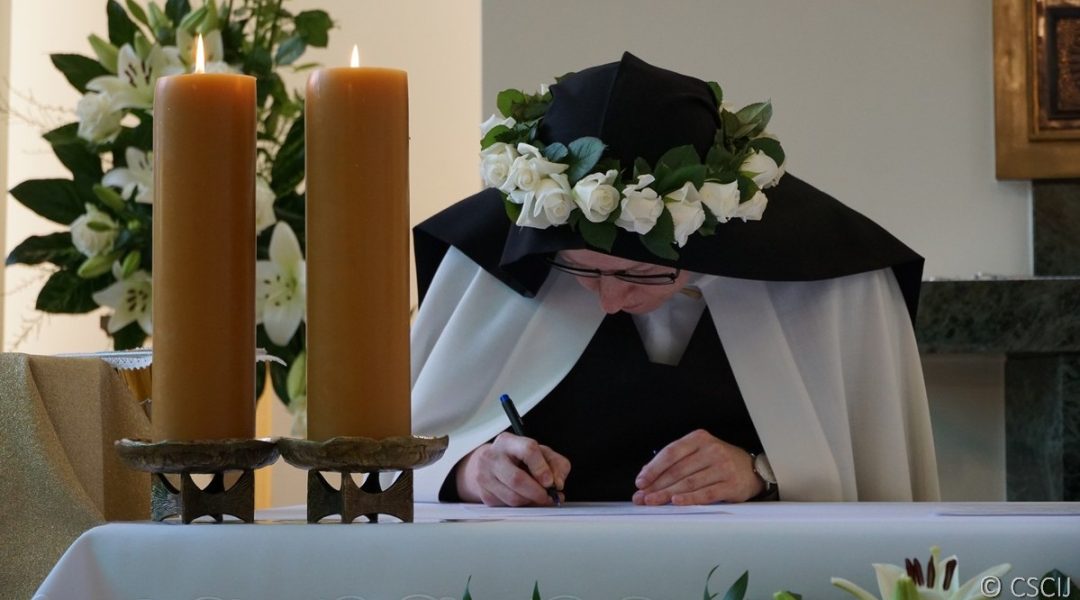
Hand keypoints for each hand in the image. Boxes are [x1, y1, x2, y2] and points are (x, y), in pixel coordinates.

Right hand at [455, 432, 570, 505]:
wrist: (490, 464)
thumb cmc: (518, 457)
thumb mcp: (541, 453)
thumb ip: (556, 464)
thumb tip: (557, 484)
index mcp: (508, 442)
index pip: (528, 450)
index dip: (542, 468)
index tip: (550, 482)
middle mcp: (492, 456)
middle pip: (517, 479)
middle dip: (537, 492)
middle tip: (548, 496)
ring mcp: (484, 476)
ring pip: (512, 497)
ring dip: (530, 501)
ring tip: (538, 497)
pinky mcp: (484, 493)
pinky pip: (507, 506)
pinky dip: (521, 506)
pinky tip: (524, 498)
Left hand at [632, 429, 762, 504]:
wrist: (752, 469)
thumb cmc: (719, 461)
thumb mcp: (699, 452)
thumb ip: (676, 460)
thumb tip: (647, 475)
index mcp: (699, 439)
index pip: (671, 452)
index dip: (653, 468)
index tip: (640, 481)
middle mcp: (711, 450)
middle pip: (678, 470)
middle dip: (657, 485)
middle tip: (642, 497)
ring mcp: (722, 467)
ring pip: (689, 482)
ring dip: (667, 494)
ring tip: (653, 502)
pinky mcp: (731, 485)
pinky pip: (706, 493)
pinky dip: (690, 498)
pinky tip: (677, 502)